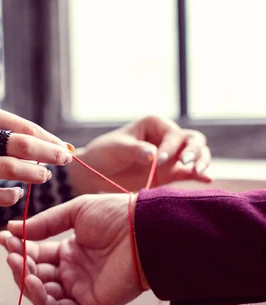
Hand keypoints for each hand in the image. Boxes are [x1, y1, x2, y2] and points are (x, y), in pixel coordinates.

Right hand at [0, 102, 72, 205]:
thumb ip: (2, 131)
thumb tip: (46, 144)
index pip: (21, 126)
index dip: (47, 138)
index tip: (63, 147)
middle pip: (19, 144)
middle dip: (48, 153)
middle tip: (64, 160)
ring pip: (8, 168)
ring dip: (33, 174)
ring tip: (44, 176)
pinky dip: (10, 195)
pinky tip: (17, 194)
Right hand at [0, 194, 142, 304]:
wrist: (144, 228)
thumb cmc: (115, 215)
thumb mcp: (74, 212)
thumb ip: (44, 224)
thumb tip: (12, 229)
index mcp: (70, 251)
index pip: (36, 254)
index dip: (19, 247)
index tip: (4, 237)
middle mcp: (73, 272)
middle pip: (35, 275)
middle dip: (19, 264)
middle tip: (10, 251)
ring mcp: (81, 290)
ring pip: (43, 295)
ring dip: (25, 281)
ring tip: (17, 263)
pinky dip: (42, 300)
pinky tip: (31, 281)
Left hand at [69, 116, 211, 194]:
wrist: (96, 173)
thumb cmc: (104, 153)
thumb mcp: (116, 149)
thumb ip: (135, 151)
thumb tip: (152, 155)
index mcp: (155, 124)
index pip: (173, 134)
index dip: (169, 147)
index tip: (158, 161)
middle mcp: (167, 138)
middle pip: (192, 140)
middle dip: (194, 151)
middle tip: (186, 163)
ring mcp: (171, 156)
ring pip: (197, 155)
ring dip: (201, 161)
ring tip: (198, 171)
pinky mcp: (170, 173)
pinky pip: (189, 173)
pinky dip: (199, 175)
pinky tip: (208, 179)